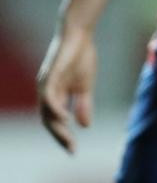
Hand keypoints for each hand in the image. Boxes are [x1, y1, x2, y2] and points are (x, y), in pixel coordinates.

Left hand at [37, 25, 96, 152]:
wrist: (80, 33)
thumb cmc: (81, 56)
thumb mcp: (85, 85)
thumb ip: (84, 104)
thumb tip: (84, 126)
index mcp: (54, 94)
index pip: (55, 120)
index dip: (64, 135)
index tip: (74, 149)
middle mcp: (46, 91)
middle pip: (48, 120)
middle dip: (60, 136)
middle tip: (71, 149)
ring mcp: (46, 84)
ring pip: (47, 112)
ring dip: (57, 127)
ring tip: (67, 139)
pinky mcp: (50, 76)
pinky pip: (49, 97)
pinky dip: (56, 110)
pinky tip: (66, 118)